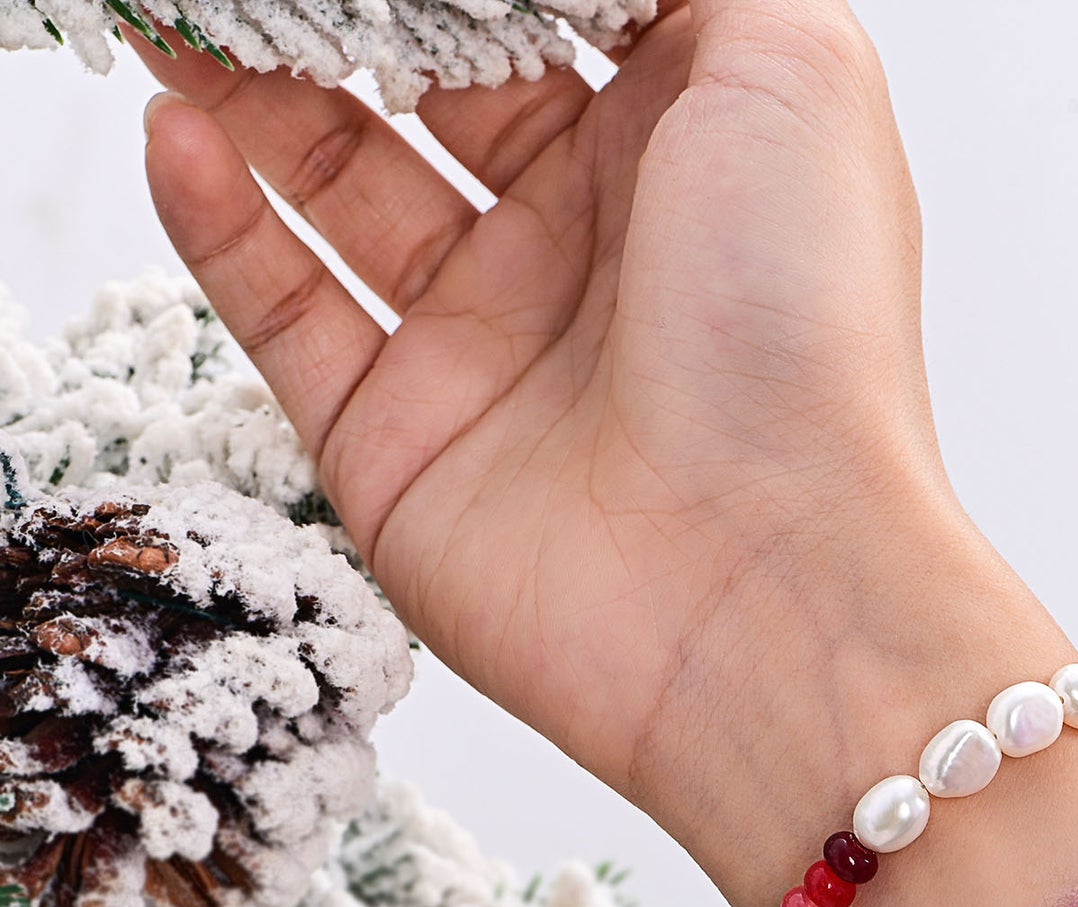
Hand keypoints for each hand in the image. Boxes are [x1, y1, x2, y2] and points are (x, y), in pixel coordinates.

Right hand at [143, 0, 1077, 906]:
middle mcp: (584, 253)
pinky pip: (286, 315)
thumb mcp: (799, 70)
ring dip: (253, 92)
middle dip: (344, 19)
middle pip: (430, 94)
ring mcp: (489, 352)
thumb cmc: (805, 331)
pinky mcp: (402, 448)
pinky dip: (219, 223)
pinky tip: (179, 129)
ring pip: (339, 188)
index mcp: (680, 158)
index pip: (543, 20)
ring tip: (181, 15)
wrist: (765, 586)